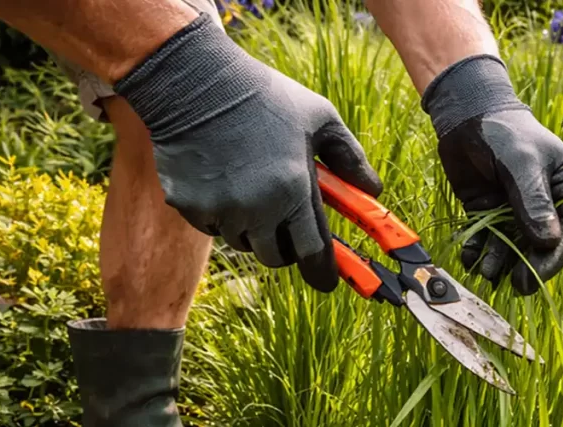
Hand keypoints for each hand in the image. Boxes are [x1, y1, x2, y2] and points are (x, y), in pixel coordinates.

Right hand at [113, 13, 381, 291]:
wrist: (196, 82)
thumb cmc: (265, 97)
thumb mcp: (320, 119)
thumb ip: (350, 158)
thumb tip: (374, 190)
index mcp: (293, 189)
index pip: (314, 251)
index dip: (324, 273)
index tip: (329, 282)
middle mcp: (256, 207)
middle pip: (276, 258)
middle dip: (286, 247)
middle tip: (286, 225)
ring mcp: (219, 209)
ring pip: (242, 242)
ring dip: (252, 228)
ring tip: (252, 185)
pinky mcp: (188, 206)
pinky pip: (212, 226)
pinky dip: (220, 214)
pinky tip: (222, 178)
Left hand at [422, 54, 562, 295]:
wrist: (467, 116)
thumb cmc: (504, 131)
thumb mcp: (522, 162)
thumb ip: (532, 200)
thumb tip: (547, 241)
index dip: (556, 255)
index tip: (538, 275)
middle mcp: (547, 204)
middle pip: (544, 244)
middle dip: (529, 265)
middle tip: (517, 285)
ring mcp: (517, 210)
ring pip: (514, 245)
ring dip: (501, 262)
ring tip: (486, 272)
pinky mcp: (490, 213)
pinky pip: (488, 239)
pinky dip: (480, 251)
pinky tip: (471, 258)